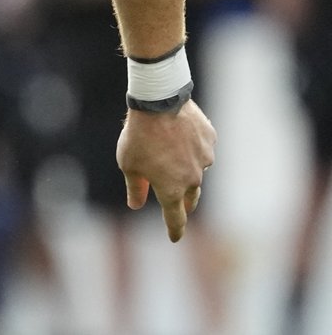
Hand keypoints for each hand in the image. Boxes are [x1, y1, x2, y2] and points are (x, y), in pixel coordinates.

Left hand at [115, 99, 216, 241]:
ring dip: (187, 170)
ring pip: (197, 171)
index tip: (175, 237)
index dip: (175, 229)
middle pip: (190, 198)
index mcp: (172, 189)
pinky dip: (192, 148)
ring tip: (172, 156)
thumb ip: (135, 188)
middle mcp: (192, 178)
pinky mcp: (210, 141)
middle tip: (180, 206)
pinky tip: (181, 137)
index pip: (175, 217)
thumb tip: (135, 205)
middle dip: (184, 203)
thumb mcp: (128, 164)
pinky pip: (202, 149)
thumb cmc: (139, 136)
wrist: (159, 102)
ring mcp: (204, 159)